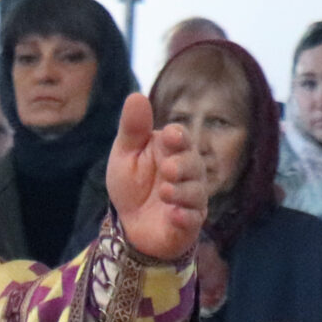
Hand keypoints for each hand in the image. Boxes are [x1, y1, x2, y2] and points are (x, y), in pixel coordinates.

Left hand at [106, 92, 208, 263]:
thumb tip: (135, 96)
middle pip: (193, 164)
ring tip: (165, 192)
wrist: (130, 224)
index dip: (177, 137)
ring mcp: (191, 197)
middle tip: (168, 169)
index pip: (181, 138)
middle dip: (182, 165)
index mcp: (172, 150)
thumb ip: (132, 129)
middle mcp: (188, 172)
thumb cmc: (131, 184)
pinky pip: (193, 219)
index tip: (169, 136)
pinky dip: (185, 217)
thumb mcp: (125, 155)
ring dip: (182, 191)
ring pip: (196, 191)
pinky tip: (174, 215)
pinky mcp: (189, 222)